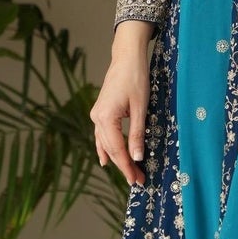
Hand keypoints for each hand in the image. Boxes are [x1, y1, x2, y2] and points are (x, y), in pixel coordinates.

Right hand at [92, 26, 151, 185]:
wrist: (127, 57)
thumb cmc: (136, 78)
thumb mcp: (141, 108)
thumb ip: (137, 134)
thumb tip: (137, 157)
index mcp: (105, 118)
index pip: (117, 150)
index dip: (127, 166)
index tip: (137, 180)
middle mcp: (97, 118)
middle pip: (110, 149)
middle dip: (123, 166)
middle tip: (137, 180)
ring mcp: (96, 114)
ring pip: (104, 143)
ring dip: (116, 159)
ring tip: (127, 173)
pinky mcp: (100, 111)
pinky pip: (102, 135)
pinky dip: (105, 148)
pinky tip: (106, 158)